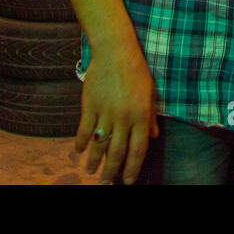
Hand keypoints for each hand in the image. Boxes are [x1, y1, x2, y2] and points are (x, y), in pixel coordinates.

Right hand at [75, 38, 159, 184]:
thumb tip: (155, 137)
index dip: (133, 168)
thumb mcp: (150, 94)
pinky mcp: (89, 104)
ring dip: (94, 161)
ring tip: (91, 172)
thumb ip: (151, 117)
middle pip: (117, 152)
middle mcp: (124, 117)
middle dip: (112, 171)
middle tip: (107, 183)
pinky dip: (81, 142)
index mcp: (141, 115)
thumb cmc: (137, 71)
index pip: (138, 150)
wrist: (116, 51)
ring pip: (99, 144)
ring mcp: (105, 111)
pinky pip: (84, 129)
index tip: (128, 181)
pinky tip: (79, 150)